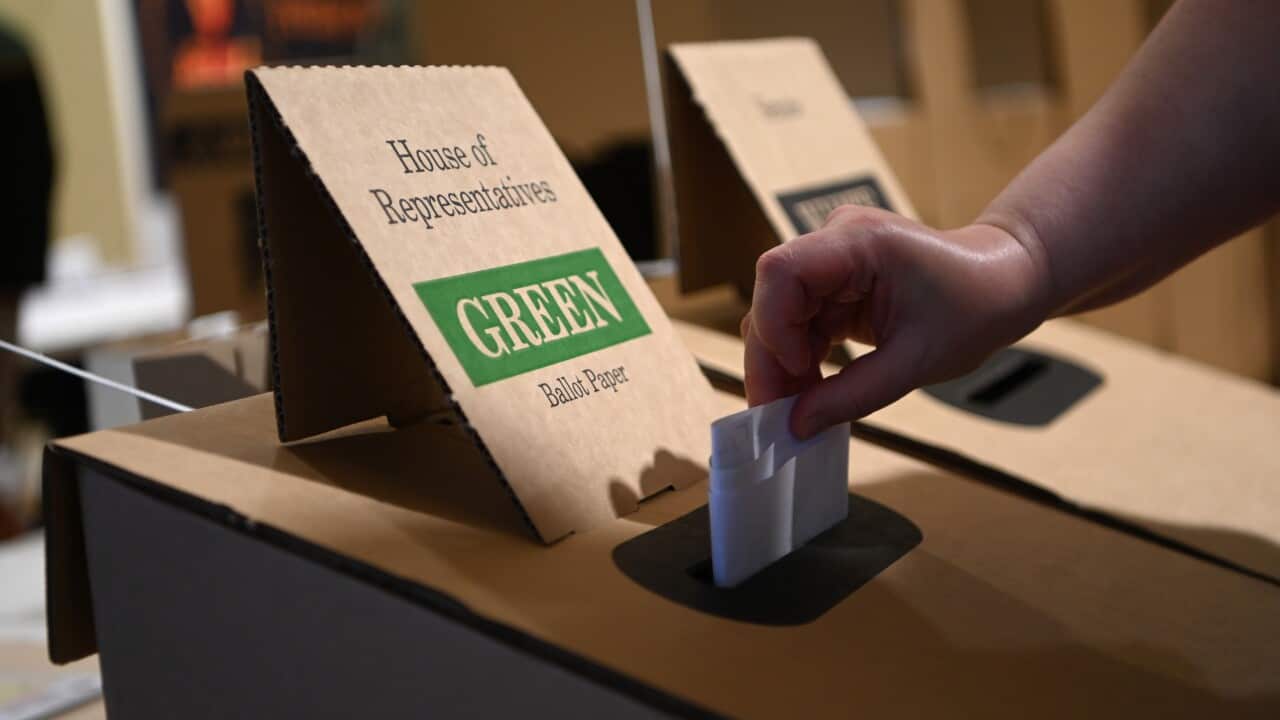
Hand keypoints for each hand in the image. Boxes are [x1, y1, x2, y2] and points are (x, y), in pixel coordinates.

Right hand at [742, 206, 1050, 437]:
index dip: (774, 324)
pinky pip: (799, 321)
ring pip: (779, 314)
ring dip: (783, 364)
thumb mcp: (917, 362)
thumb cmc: (975, 309)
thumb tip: (795, 427)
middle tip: (776, 417)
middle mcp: (835, 241)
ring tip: (798, 411)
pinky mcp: (834, 283)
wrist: (1004, 283)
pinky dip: (801, 359)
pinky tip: (812, 393)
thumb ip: (853, 396)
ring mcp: (832, 261)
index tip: (797, 372)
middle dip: (771, 359)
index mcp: (859, 242)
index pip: (781, 270)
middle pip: (773, 298)